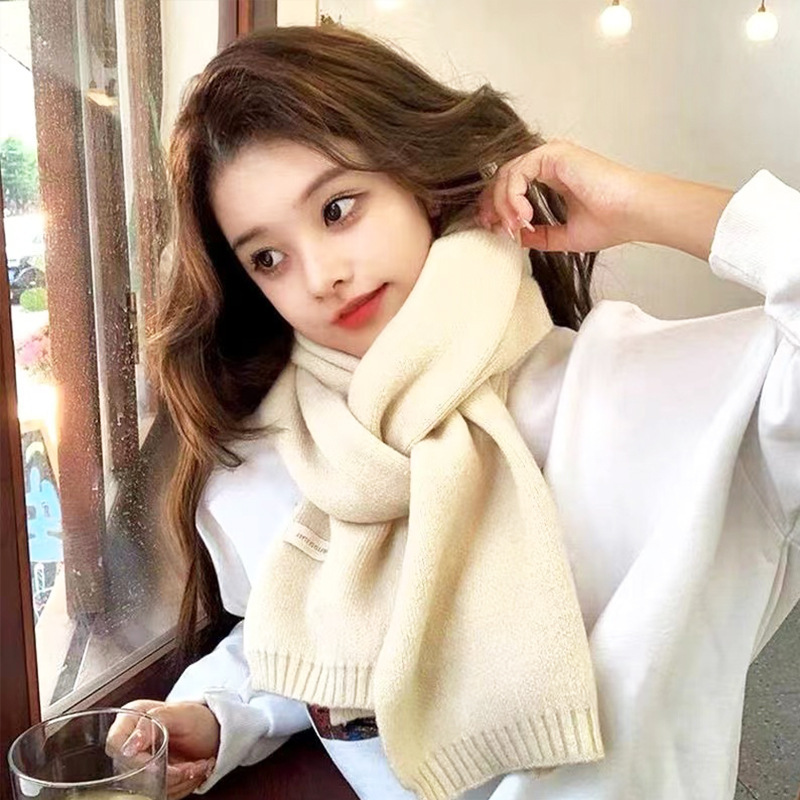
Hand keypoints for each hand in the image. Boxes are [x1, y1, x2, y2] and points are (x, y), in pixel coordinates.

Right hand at [107, 699, 220, 799]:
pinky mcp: (151, 781)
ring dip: (178, 782)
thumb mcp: (180, 714)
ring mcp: (140, 764)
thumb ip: (153, 723)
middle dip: (166, 774)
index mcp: (131, 720)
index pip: (116, 744)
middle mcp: (131, 743)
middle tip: (190, 767)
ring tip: (198, 767)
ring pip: (146, 788)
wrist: (217, 732)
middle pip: (130, 772)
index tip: (157, 765)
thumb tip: (129, 745)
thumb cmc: (198, 718)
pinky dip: (181, 788)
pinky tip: (195, 773)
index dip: (133, 760)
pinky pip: (159, 794)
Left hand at [476, 141, 732, 259]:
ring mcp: (552, 156)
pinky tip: (524, 216)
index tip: (495, 229)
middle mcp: (551, 162)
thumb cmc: (611, 223)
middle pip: (505, 177)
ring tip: (514, 227)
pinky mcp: (554, 154)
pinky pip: (518, 171)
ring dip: (503, 204)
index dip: (498, 207)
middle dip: (492, 204)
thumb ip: (540, 235)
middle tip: (491, 227)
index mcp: (555, 176)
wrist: (634, 214)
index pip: (514, 185)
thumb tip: (517, 238)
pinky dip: (513, 196)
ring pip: (508, 174)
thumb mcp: (565, 236)